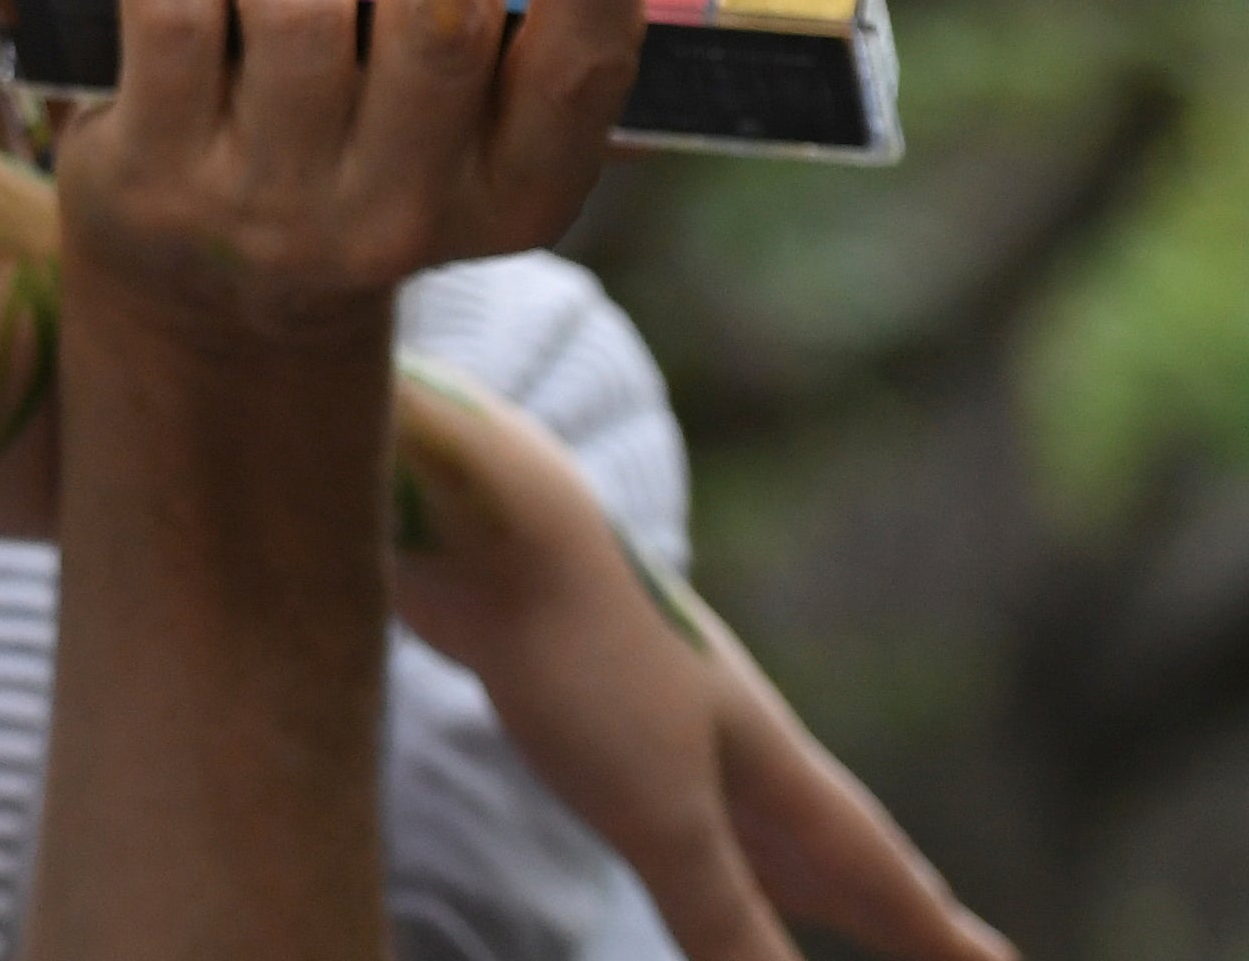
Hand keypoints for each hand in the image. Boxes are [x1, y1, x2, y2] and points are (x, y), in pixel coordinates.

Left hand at [49, 0, 646, 338]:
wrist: (214, 295)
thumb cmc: (400, 142)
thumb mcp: (517, 103)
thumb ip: (660, 2)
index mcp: (520, 190)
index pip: (579, 77)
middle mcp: (403, 211)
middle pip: (436, 15)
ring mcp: (271, 202)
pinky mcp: (150, 175)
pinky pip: (163, 1)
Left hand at [394, 373, 1011, 960]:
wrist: (482, 519)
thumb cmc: (582, 657)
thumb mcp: (659, 813)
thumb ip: (727, 919)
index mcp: (775, 768)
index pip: (882, 874)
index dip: (942, 936)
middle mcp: (738, 737)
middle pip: (835, 844)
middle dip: (894, 907)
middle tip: (955, 943)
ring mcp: (664, 708)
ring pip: (756, 813)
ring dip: (799, 868)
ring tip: (825, 898)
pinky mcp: (586, 692)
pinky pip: (671, 783)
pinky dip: (706, 828)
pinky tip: (673, 813)